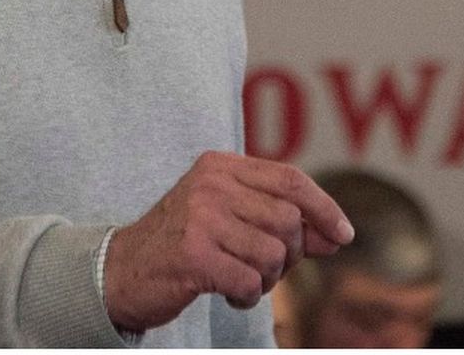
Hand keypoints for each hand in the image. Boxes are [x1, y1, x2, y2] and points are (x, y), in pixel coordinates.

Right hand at [103, 151, 354, 332]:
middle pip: (288, 221)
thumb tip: (337, 235)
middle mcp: (209, 185)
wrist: (121, 269)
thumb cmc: (185, 243)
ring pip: (274, 254)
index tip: (342, 235)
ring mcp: (199, 218)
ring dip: (266, 279)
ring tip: (240, 278)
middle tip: (262, 267)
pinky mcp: (193, 255)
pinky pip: (250, 283)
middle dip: (289, 255)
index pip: (290, 180)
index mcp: (218, 167)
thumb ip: (279, 220)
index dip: (324, 208)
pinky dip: (247, 297)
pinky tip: (228, 294)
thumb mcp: (229, 217)